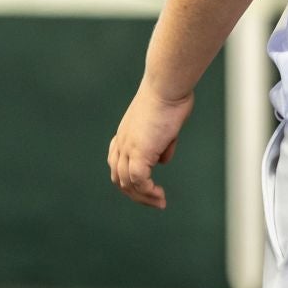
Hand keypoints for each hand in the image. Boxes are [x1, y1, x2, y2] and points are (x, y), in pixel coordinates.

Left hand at [108, 81, 194, 209]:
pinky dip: (148, 192)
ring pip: (127, 183)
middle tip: (155, 201)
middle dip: (136, 194)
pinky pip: (139, 180)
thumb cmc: (171, 97)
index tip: (147, 187)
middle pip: (119, 178)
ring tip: (160, 202)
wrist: (167, 86)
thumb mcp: (166, 125)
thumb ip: (162, 144)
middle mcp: (122, 143)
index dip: (129, 180)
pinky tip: (160, 195)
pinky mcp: (139, 151)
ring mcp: (128, 148)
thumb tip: (162, 160)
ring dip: (143, 197)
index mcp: (125, 135)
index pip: (117, 165)